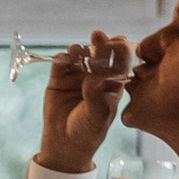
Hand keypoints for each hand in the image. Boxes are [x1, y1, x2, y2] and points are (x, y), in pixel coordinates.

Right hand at [38, 32, 135, 175]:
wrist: (65, 143)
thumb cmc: (88, 131)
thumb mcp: (98, 116)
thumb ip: (96, 96)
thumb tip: (92, 76)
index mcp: (113, 83)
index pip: (119, 62)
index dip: (120, 50)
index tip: (118, 42)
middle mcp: (96, 75)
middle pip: (100, 54)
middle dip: (100, 44)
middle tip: (98, 36)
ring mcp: (77, 75)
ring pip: (80, 56)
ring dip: (79, 50)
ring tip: (77, 51)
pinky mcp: (59, 78)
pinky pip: (60, 63)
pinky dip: (62, 58)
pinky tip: (63, 59)